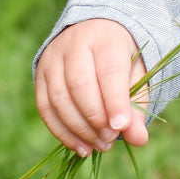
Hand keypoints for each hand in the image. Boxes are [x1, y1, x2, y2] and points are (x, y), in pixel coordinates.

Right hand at [35, 18, 148, 156]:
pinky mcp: (40, 74)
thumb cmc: (120, 56)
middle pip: (80, 85)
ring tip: (99, 145)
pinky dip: (62, 133)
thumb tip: (139, 139)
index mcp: (106, 38)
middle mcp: (75, 44)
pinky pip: (45, 108)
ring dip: (79, 130)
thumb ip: (138, 105)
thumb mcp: (137, 73)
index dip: (114, 101)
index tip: (121, 127)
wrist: (94, 31)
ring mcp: (53, 59)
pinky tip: (81, 147)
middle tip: (110, 140)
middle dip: (95, 118)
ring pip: (59, 99)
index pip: (108, 71)